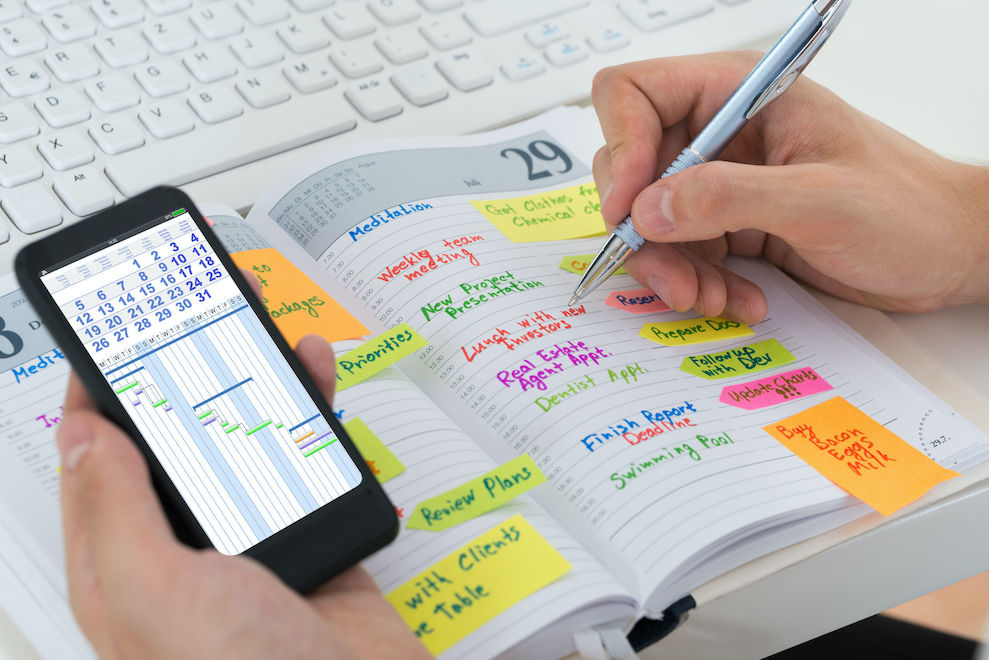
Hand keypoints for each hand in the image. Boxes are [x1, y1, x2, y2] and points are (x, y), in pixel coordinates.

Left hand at [55, 334, 427, 659]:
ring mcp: (255, 543)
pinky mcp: (316, 537)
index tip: (113, 333)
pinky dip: (317, 415)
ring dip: (258, 382)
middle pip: (180, 440)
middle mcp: (187, 550)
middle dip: (188, 370)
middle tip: (197, 308)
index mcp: (126, 565)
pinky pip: (312, 462)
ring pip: (250, 441)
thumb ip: (116, 513)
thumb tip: (80, 436)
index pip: (97, 461)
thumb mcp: (155, 591)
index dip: (101, 393)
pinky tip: (318, 380)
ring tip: (264, 327)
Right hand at [591, 52, 988, 320]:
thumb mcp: (821, 200)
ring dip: (670, 269)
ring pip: (651, 222)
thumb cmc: (910, 208)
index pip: (636, 95)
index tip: (630, 209)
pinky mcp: (731, 224)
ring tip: (709, 297)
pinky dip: (698, 284)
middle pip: (631, 168)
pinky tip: (738, 299)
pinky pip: (683, 255)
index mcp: (739, 96)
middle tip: (671, 274)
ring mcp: (723, 182)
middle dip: (643, 230)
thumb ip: (729, 198)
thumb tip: (649, 209)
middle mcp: (721, 135)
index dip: (621, 147)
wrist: (949, 254)